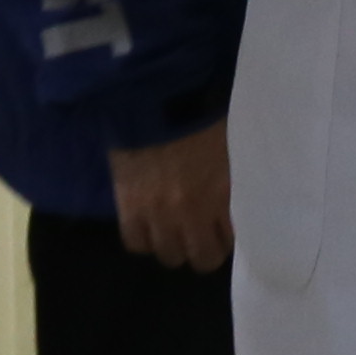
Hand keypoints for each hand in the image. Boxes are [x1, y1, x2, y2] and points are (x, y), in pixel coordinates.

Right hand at [107, 124, 233, 271]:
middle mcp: (192, 213)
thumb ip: (224, 180)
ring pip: (168, 255)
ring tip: (170, 231)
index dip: (223, 240)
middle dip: (201, 251)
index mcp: (220, 195)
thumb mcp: (223, 148)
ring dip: (172, 246)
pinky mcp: (128, 207)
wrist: (152, 95)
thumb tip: (223, 198)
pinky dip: (143, 239)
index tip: (220, 232)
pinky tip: (146, 225)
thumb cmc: (196, 113)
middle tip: (197, 236)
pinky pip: (136, 242)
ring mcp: (158, 213)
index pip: (228, 241)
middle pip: (200, 259)